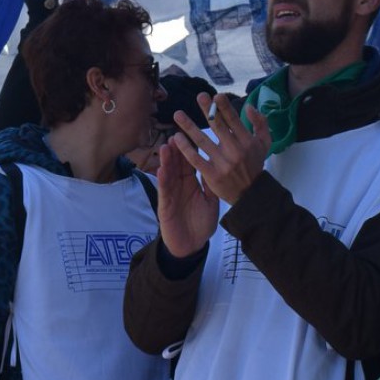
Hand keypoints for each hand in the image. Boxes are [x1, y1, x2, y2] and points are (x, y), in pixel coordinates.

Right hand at [156, 128, 218, 258]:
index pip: (190, 163)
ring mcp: (171, 195)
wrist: (192, 245)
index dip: (189, 149)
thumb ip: (211, 185)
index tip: (190, 134)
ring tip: (166, 147)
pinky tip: (161, 170)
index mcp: (192, 183)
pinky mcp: (165, 206)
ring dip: (166, 161)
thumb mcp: (210, 202)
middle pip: (177, 165)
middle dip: (176, 150)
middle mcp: (180, 186)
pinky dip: (163, 181)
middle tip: (176, 134)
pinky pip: (164, 192)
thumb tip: (217, 165)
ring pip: (168, 175)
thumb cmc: (201, 224)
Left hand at [170, 92, 271, 205]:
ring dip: (189, 126)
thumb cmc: (255, 164)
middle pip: (218, 127)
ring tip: (177, 115)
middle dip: (208, 111)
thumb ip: (260, 122)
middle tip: (199, 96)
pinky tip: (176, 138)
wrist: (251, 193)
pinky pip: (196, 159)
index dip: (225, 108)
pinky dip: (185, 148)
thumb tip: (249, 106)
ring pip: (202, 141)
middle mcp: (235, 150)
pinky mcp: (212, 174)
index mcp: (246, 141)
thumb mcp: (264, 143)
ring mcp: (222, 163)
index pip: (234, 120)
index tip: (216, 96)